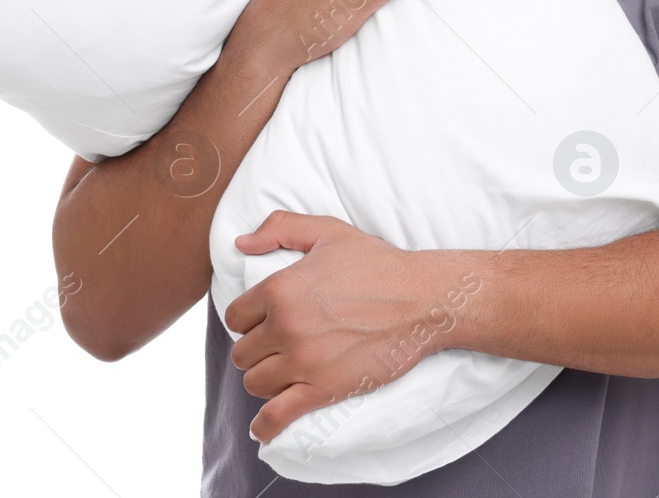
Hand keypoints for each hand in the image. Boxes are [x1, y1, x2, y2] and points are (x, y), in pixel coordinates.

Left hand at [225, 211, 453, 444]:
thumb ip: (280, 228)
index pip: (235, 317)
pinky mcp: (324, 389)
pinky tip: (261, 430)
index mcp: (280, 289)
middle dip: (256, 351)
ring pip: (256, 383)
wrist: (422, 300)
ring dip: (265, 380)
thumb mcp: (328, 231)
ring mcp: (304, 361)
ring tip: (281, 374)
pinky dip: (265, 426)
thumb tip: (240, 244)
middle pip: (243, 353)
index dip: (248, 321)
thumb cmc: (378, 263)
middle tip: (277, 347)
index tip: (263, 323)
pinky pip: (278, 416)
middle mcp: (285, 327)